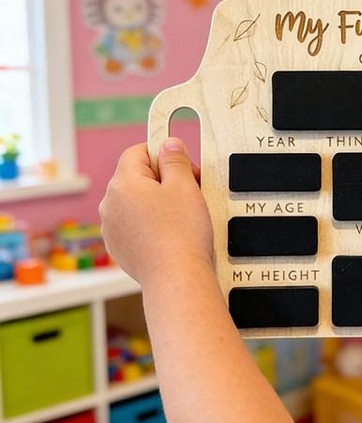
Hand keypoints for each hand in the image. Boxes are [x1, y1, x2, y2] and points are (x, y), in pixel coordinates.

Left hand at [99, 139, 213, 288]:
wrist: (177, 278)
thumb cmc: (182, 235)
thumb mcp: (185, 185)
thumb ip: (175, 159)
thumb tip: (168, 144)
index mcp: (122, 184)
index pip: (138, 152)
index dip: (162, 153)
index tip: (180, 162)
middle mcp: (110, 204)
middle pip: (137, 177)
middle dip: (162, 180)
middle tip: (189, 191)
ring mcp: (112, 229)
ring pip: (135, 203)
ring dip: (156, 203)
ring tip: (181, 216)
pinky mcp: (119, 248)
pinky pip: (134, 225)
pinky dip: (150, 225)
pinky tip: (170, 234)